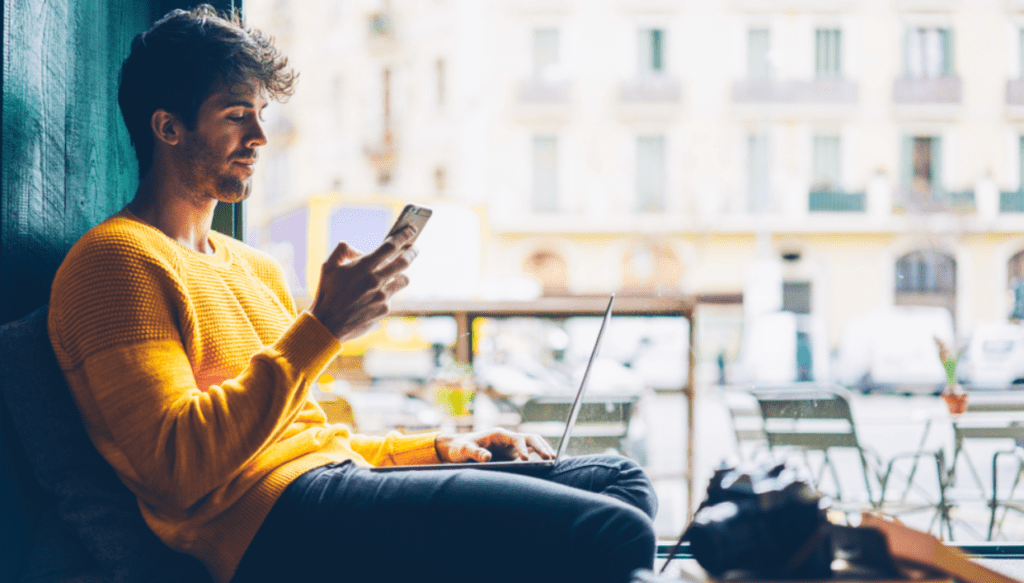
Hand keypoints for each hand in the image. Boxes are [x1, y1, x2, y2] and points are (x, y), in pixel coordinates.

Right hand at [309, 226, 417, 341]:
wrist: (328, 324)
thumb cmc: (327, 293)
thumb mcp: (328, 266)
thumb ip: (343, 250)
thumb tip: (360, 251)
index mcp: (363, 266)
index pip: (390, 246)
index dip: (404, 235)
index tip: (412, 229)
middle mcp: (376, 280)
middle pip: (404, 261)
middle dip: (412, 252)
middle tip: (415, 248)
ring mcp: (382, 295)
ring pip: (404, 279)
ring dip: (402, 273)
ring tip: (398, 271)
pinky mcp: (385, 309)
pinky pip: (393, 295)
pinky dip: (389, 291)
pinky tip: (380, 292)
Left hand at [434, 428, 555, 463]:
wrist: (459, 448)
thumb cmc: (461, 447)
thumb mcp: (463, 450)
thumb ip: (473, 453)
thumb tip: (487, 458)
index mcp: (497, 434)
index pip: (515, 438)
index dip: (522, 447)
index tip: (526, 458)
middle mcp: (507, 438)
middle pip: (529, 438)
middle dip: (540, 446)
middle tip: (550, 458)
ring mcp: (512, 445)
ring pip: (533, 443)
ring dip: (543, 449)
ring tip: (553, 461)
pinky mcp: (513, 453)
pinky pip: (530, 452)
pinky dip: (539, 456)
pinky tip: (548, 464)